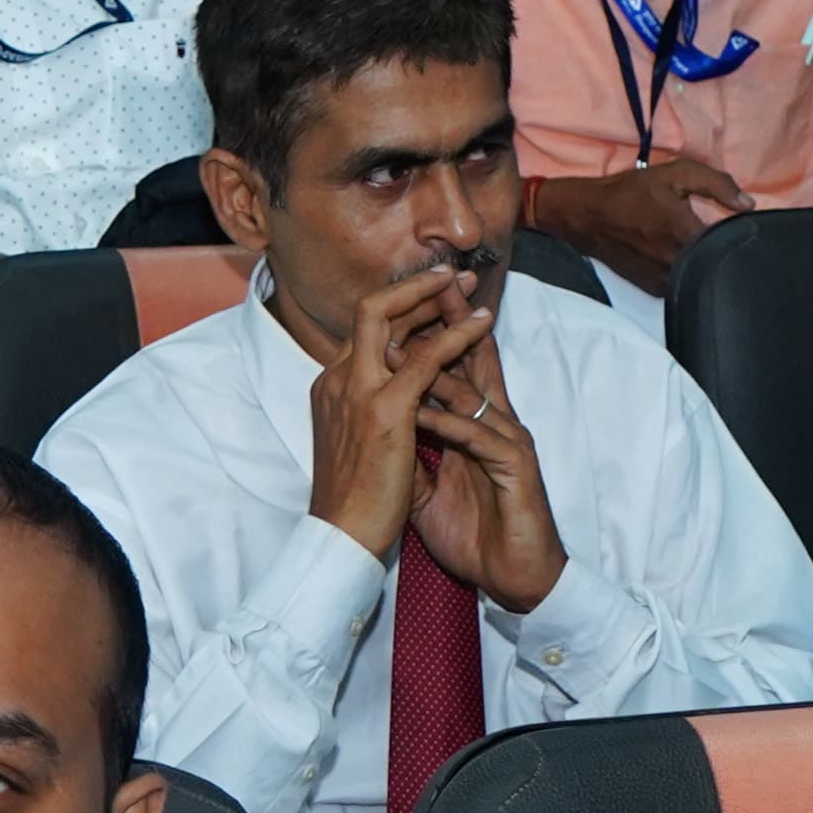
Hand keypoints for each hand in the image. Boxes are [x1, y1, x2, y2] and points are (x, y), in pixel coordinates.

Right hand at [303, 262, 462, 558]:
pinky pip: (425, 357)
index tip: (427, 293)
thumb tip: (394, 399)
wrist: (342, 538)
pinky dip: (455, 334)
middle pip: (371, 311)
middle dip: (414, 287)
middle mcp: (337, 380)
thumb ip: (368, 413)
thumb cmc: (353, 501)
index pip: (362, 331)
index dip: (396, 306)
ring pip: (391, 319)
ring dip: (434, 296)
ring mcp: (357, 391)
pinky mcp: (385, 410)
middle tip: (453, 273)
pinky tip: (482, 324)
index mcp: (330, 388)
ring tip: (470, 285)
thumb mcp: (355, 444)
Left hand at [402, 292, 567, 613]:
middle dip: (450, 319)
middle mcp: (496, 422)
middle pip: (474, 359)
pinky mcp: (517, 469)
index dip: (432, 331)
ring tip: (405, 339)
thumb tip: (380, 420)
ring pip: (474, 392)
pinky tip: (423, 412)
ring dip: (437, 367)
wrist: (512, 576)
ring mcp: (508, 442)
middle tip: (430, 284)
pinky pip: (480, 438)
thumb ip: (412, 446)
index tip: (403, 301)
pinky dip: (449, 424)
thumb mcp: (428, 483)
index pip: (454, 364)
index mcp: (475, 422)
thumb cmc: (473, 530)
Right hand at [535, 152, 752, 291]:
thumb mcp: (676, 174)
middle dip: (723, 247)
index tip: (738, 220)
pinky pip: (684, 284)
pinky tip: (680, 255)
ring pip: (702, 275)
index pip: (731, 240)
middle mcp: (680, 264)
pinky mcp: (655, 290)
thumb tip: (749, 204)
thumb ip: (717, 184)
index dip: (739, 231)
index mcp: (688, 235)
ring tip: (696, 243)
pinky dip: (688, 272)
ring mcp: (667, 282)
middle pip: (718, 261)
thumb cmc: (632, 192)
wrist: (588, 216)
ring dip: (705, 262)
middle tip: (716, 230)